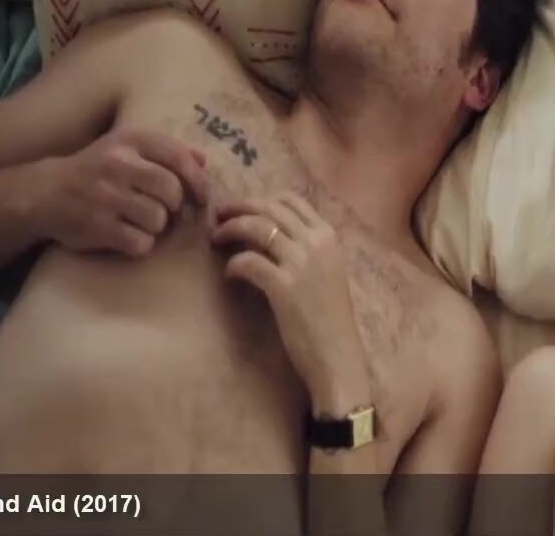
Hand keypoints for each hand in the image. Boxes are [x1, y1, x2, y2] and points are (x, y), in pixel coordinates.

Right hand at [35, 128, 210, 255]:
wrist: (45, 192)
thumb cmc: (98, 169)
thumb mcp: (128, 148)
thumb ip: (167, 151)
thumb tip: (204, 160)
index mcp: (130, 140)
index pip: (179, 158)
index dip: (198, 181)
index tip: (202, 196)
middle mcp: (117, 164)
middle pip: (173, 192)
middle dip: (174, 206)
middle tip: (163, 209)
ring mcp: (105, 196)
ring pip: (159, 219)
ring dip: (156, 226)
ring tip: (139, 220)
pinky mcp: (97, 225)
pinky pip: (141, 242)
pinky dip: (140, 244)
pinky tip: (127, 235)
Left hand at [210, 191, 364, 398]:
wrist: (338, 355)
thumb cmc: (331, 319)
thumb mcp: (327, 273)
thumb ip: (308, 250)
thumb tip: (272, 234)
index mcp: (329, 237)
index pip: (292, 200)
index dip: (262, 199)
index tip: (243, 208)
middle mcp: (317, 243)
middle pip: (270, 207)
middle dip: (239, 207)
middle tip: (219, 216)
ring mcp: (301, 263)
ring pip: (257, 227)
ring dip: (230, 229)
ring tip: (216, 238)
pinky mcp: (284, 287)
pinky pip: (249, 260)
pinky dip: (234, 263)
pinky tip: (230, 273)